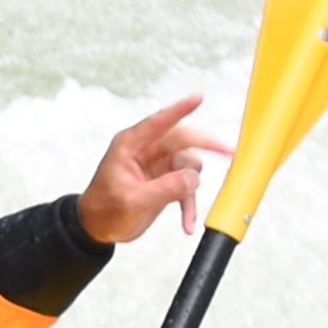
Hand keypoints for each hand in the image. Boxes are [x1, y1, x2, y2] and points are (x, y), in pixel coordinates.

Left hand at [75, 93, 230, 246]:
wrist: (98, 229)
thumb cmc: (105, 211)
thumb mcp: (133, 201)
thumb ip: (164, 189)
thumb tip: (193, 178)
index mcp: (130, 145)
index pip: (158, 122)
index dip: (179, 109)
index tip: (198, 98)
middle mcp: (146, 150)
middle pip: (183, 140)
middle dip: (206, 146)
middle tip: (229, 151)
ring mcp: (158, 165)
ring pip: (189, 165)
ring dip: (191, 188)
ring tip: (185, 212)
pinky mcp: (165, 180)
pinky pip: (186, 186)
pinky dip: (189, 205)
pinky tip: (187, 223)